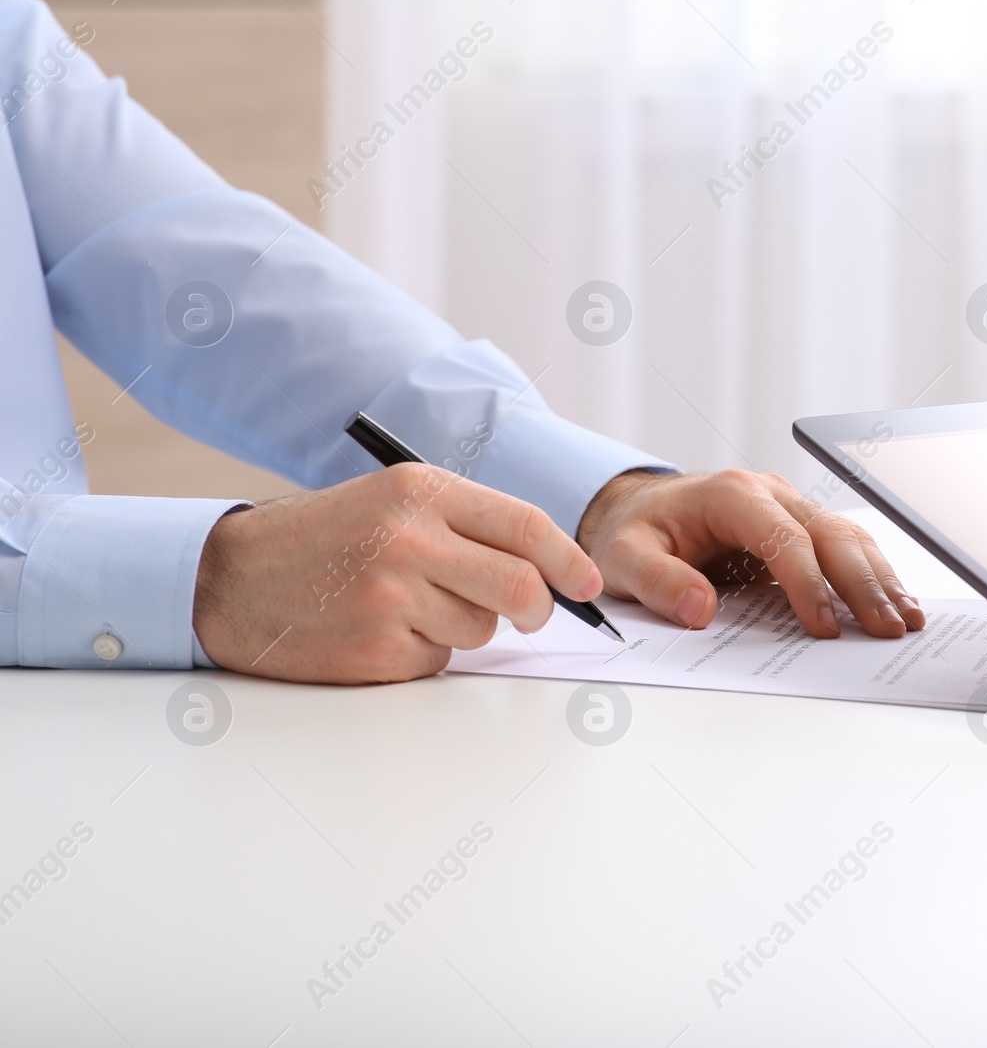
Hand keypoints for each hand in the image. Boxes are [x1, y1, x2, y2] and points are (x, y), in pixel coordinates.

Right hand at [194, 464, 602, 682]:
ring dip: (462, 627)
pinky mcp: (375, 651)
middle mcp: (409, 540)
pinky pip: (438, 661)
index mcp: (420, 492)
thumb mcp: (393, 501)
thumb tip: (550, 570)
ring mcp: (391, 598)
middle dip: (539, 608)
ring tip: (408, 606)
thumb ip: (468, 524)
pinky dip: (423, 653)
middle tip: (533, 615)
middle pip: (520, 586)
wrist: (230, 578)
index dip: (569, 559)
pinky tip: (379, 631)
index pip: (525, 526)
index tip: (589, 583)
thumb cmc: (324, 539)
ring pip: (480, 629)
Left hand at [576, 469, 925, 637]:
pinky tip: (894, 603)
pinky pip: (844, 546)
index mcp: (732, 495)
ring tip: (905, 621)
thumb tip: (698, 610)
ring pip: (849, 537)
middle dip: (863, 584)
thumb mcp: (623, 556)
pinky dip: (873, 575)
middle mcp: (771, 494)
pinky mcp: (801, 526)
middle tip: (886, 629)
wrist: (640, 508)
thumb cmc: (636, 531)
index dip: (808, 584)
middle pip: (832, 534)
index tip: (824, 627)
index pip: (785, 539)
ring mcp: (791, 507)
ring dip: (880, 580)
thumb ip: (656, 582)